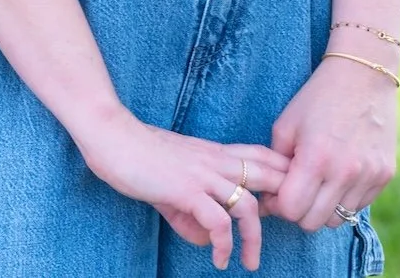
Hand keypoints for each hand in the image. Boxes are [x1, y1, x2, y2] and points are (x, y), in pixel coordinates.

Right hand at [77, 105, 289, 271]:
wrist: (112, 137)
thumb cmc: (136, 154)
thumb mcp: (171, 183)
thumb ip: (189, 210)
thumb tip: (203, 239)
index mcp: (214, 153)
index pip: (262, 155)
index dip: (282, 174)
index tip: (286, 201)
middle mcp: (215, 161)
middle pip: (269, 176)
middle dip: (286, 202)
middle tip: (287, 230)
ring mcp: (202, 175)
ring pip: (249, 206)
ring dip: (255, 239)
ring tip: (250, 262)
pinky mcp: (186, 190)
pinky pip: (219, 222)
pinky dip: (224, 245)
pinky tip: (219, 259)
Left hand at [264, 53, 398, 231]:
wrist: (363, 76)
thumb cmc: (317, 98)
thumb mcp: (286, 125)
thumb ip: (276, 164)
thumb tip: (269, 198)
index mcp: (316, 158)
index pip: (291, 210)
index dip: (277, 204)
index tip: (275, 192)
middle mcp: (345, 173)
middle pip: (313, 222)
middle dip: (298, 211)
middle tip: (294, 190)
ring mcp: (369, 176)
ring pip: (338, 220)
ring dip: (322, 208)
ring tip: (316, 182)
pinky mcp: (385, 176)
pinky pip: (358, 206)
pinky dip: (344, 199)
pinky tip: (337, 175)